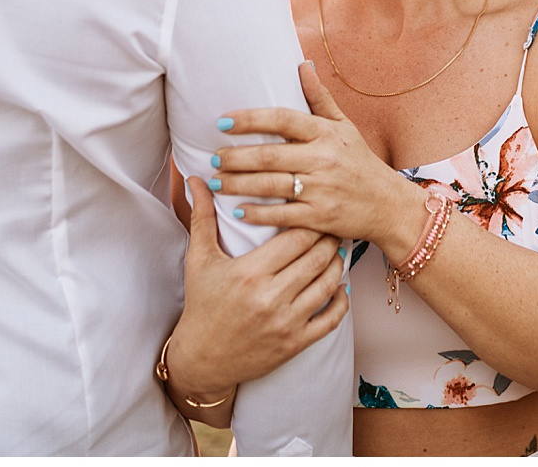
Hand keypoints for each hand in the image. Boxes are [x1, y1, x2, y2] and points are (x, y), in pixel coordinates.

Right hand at [163, 176, 348, 413]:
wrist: (202, 359)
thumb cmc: (201, 304)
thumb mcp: (199, 259)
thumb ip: (203, 216)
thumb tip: (195, 178)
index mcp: (250, 272)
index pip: (295, 237)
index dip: (311, 221)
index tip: (316, 209)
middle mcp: (271, 297)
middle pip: (316, 257)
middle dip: (329, 238)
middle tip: (335, 224)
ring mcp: (286, 322)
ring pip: (328, 284)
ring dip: (337, 264)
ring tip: (338, 249)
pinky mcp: (295, 344)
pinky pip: (331, 319)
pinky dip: (341, 301)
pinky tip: (340, 286)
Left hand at [213, 62, 424, 257]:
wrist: (389, 205)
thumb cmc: (361, 162)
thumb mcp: (345, 127)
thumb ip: (320, 98)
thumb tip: (302, 65)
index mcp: (325, 133)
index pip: (283, 120)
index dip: (250, 119)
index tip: (223, 122)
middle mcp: (323, 159)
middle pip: (270, 155)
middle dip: (236, 157)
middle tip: (214, 157)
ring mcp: (322, 189)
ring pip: (271, 185)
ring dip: (239, 184)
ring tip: (216, 181)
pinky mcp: (320, 217)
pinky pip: (282, 215)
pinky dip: (258, 213)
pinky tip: (238, 210)